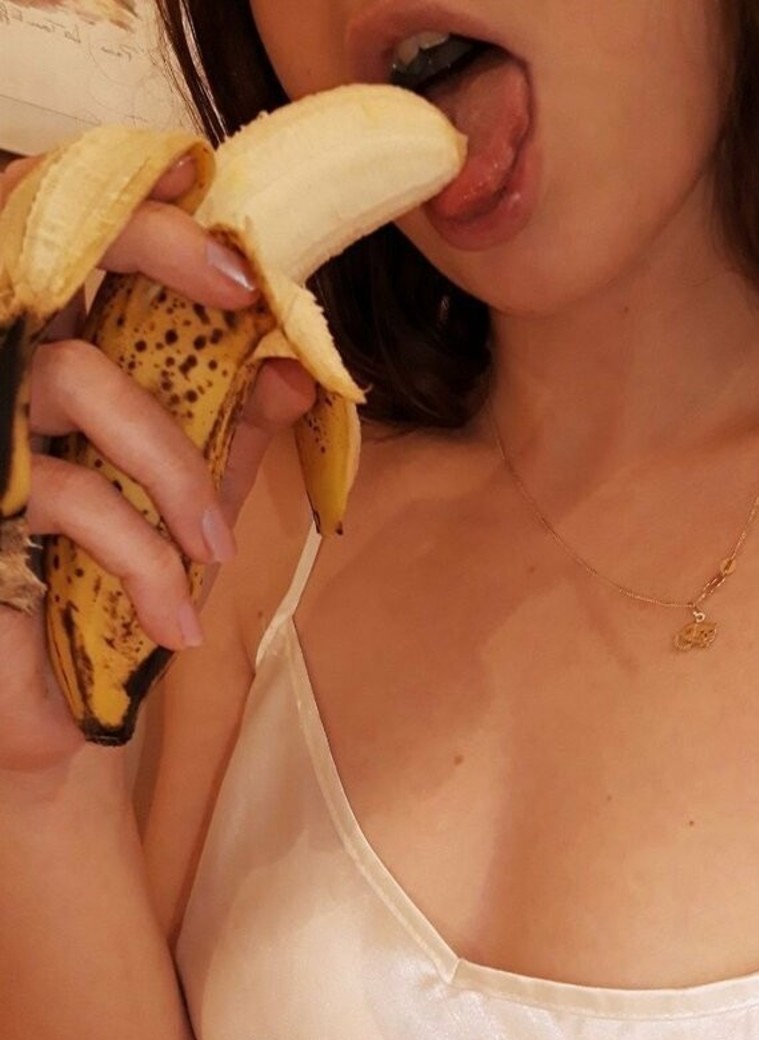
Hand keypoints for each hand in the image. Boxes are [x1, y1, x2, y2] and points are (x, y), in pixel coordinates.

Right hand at [0, 153, 315, 774]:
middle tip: (238, 285)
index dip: (127, 199)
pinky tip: (170, 620)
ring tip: (215, 550)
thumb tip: (293, 372)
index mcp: (52, 359)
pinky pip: (69, 493)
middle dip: (151, 246)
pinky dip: (141, 557)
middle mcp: (3, 375)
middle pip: (50, 254)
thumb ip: (227, 437)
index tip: (200, 183)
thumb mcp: (184, 504)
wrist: (52, 702)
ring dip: (173, 466)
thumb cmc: (109, 590)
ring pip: (76, 379)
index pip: (72, 242)